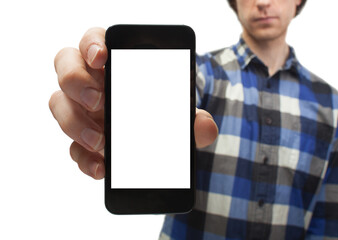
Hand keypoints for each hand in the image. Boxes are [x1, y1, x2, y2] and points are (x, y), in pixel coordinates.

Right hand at [49, 27, 217, 179]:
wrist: (158, 140)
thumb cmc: (164, 112)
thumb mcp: (181, 112)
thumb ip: (193, 117)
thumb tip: (205, 127)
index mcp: (115, 65)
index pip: (93, 40)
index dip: (92, 44)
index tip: (102, 58)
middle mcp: (93, 83)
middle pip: (65, 68)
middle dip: (77, 83)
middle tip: (98, 101)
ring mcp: (83, 110)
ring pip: (59, 105)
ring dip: (76, 124)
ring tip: (102, 142)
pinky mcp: (83, 140)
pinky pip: (72, 147)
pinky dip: (85, 159)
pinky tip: (103, 168)